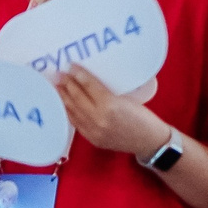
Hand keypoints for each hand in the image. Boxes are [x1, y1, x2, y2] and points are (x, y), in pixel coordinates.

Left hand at [50, 65, 166, 155]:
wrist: (149, 142)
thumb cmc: (143, 118)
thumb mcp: (128, 99)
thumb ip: (106, 92)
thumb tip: (88, 81)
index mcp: (110, 105)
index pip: (89, 86)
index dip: (78, 75)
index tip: (70, 66)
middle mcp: (99, 118)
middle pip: (77, 97)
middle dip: (67, 84)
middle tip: (59, 73)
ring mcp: (93, 130)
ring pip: (73, 110)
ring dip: (63, 97)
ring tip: (57, 86)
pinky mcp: (92, 138)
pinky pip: (75, 122)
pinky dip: (68, 111)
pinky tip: (64, 103)